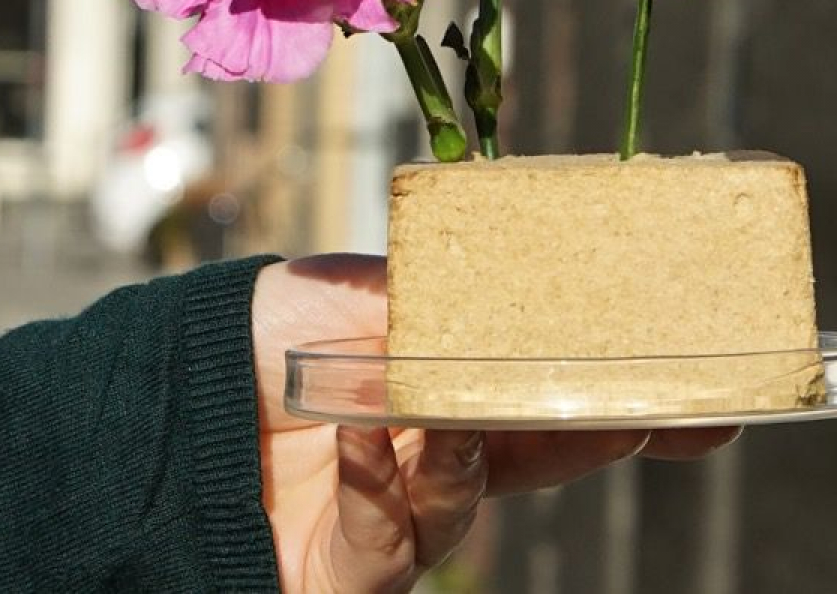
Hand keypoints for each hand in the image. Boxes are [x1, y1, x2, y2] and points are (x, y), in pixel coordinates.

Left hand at [252, 255, 737, 592]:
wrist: (143, 413)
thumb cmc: (241, 341)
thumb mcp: (341, 291)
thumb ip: (426, 294)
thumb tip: (518, 274)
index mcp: (434, 381)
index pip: (542, 387)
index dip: (615, 385)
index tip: (693, 379)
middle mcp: (428, 452)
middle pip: (540, 445)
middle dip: (614, 428)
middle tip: (686, 411)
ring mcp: (397, 517)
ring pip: (475, 490)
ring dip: (483, 446)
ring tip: (469, 405)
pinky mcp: (356, 573)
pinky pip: (393, 530)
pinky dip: (387, 478)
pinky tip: (370, 433)